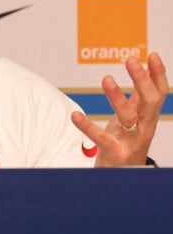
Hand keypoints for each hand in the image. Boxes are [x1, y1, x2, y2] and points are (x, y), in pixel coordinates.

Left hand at [71, 52, 167, 166]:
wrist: (123, 179)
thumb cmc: (127, 142)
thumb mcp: (135, 118)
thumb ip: (138, 97)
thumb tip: (144, 70)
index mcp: (147, 117)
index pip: (159, 94)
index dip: (158, 75)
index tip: (153, 54)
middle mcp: (143, 129)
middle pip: (149, 102)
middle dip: (142, 80)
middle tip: (131, 60)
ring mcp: (131, 142)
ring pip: (128, 118)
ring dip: (118, 98)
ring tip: (106, 79)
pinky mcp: (115, 154)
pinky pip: (101, 139)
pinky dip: (87, 127)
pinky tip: (74, 115)